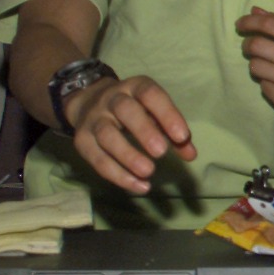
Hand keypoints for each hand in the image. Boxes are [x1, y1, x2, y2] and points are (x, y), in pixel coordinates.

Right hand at [66, 76, 194, 196]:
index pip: (150, 94)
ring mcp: (94, 119)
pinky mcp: (82, 140)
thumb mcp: (154, 112)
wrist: (88, 101)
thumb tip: (191, 155)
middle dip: (144, 130)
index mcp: (135, 88)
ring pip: (107, 135)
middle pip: (126, 110)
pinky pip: (97, 158)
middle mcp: (112, 99)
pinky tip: (138, 186)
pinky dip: (118, 175)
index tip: (182, 137)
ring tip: (148, 172)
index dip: (167, 114)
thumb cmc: (133, 110)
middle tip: (161, 152)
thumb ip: (174, 132)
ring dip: (128, 155)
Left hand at [236, 9, 273, 125]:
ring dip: (256, 64)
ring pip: (254, 66)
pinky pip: (262, 86)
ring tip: (267, 65)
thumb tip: (254, 10)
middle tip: (250, 46)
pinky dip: (266, 82)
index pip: (269, 24)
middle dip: (247, 44)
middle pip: (256, 45)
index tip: (240, 24)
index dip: (249, 22)